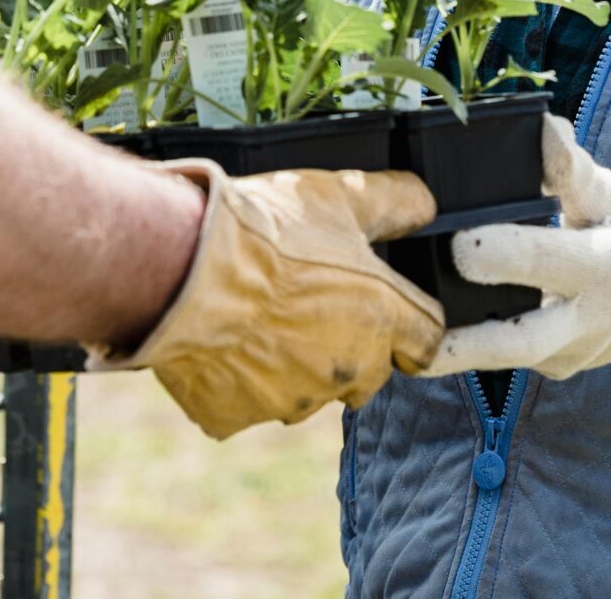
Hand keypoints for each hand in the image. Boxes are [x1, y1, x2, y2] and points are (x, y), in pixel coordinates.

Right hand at [93, 163, 444, 438]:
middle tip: (310, 304)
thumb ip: (397, 202)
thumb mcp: (341, 194)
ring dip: (294, 364)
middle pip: (368, 372)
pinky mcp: (237, 415)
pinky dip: (236, 380)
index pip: (427, 341)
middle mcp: (346, 369)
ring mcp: (290, 399)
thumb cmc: (263, 230)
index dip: (410, 323)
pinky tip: (221, 339)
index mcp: (381, 318)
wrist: (184, 267)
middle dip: (350, 345)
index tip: (392, 310)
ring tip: (258, 314)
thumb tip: (425, 205)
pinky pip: (243, 403)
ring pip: (306, 390)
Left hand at [412, 117, 610, 378]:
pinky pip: (508, 361)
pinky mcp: (558, 369)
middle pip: (523, 340)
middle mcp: (597, 321)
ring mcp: (577, 354)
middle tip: (413, 313)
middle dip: (468, 336)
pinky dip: (468, 349)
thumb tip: (541, 128)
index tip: (460, 243)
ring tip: (399, 342)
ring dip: (453, 352)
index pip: (552, 260)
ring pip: (507, 360)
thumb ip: (572, 166)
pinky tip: (424, 334)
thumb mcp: (608, 190)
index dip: (505, 254)